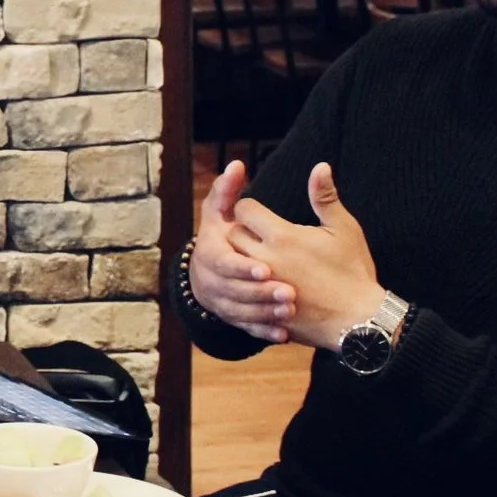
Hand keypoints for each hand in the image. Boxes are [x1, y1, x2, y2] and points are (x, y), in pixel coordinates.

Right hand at [186, 161, 296, 343]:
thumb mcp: (217, 214)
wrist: (204, 274)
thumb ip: (226, 192)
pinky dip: (264, 330)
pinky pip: (246, 327)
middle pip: (237, 287)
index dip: (244, 263)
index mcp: (211, 248)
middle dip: (260, 289)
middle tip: (289, 291)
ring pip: (242, 308)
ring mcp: (220, 298)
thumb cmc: (213, 237)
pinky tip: (284, 332)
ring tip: (292, 308)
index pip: (224, 256)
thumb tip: (236, 164)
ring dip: (266, 309)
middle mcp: (212, 275)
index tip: (267, 267)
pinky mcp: (230, 316)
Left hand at [226, 163, 389, 351]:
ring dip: (238, 257)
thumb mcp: (344, 229)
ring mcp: (263, 285)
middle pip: (232, 235)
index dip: (250, 207)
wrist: (358, 320)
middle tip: (254, 232)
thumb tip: (320, 166)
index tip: (260, 211)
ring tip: (255, 255)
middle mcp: (267, 258)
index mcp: (283, 236)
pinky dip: (244, 283)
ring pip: (232, 264)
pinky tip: (256, 280)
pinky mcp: (264, 307)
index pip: (245, 209)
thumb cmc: (353, 270)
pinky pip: (240, 290)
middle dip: (239, 230)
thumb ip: (325, 197)